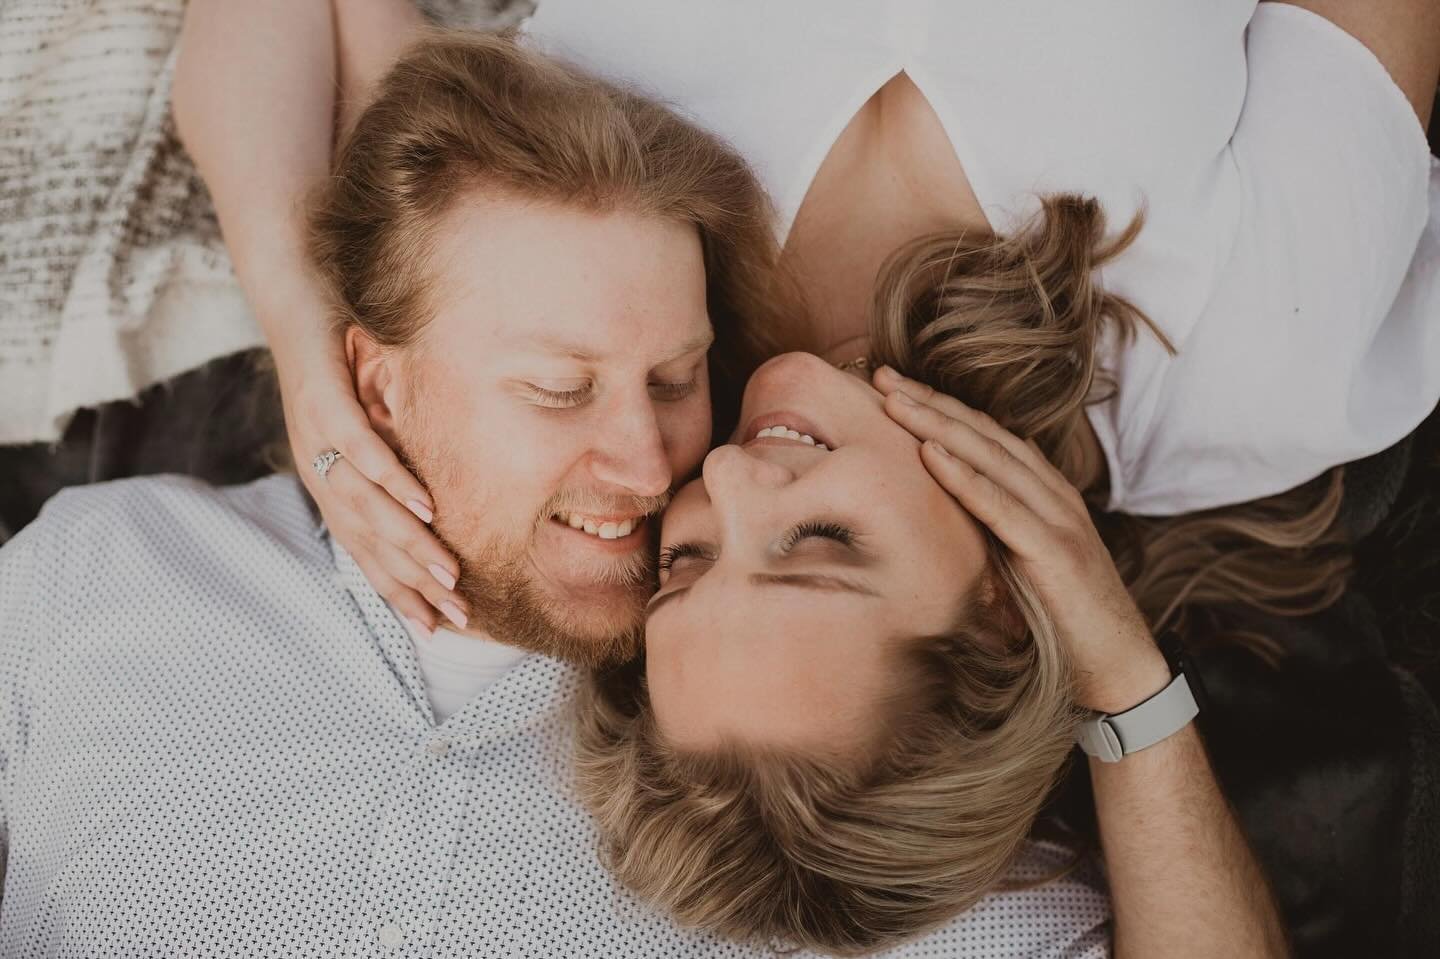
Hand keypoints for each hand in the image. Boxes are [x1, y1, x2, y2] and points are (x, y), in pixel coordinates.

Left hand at [277, 327, 464, 635]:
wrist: (289, 287)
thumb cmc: (335, 348)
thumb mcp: (365, 406)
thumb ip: (390, 447)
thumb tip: (432, 488)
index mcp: (327, 476)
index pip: (365, 549)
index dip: (398, 590)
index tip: (435, 627)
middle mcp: (317, 466)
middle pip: (367, 542)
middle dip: (412, 585)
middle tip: (453, 618)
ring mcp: (316, 435)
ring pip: (366, 507)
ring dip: (409, 545)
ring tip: (447, 574)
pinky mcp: (324, 399)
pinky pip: (363, 451)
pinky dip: (394, 483)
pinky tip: (425, 507)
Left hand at [873, 366, 1168, 712]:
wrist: (1117, 666)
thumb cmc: (1063, 619)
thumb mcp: (1019, 561)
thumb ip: (992, 527)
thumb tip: (945, 509)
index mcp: (1045, 493)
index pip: (987, 436)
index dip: (941, 406)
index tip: (893, 385)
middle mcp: (1054, 495)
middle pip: (984, 435)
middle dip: (931, 402)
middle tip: (881, 375)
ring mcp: (1057, 519)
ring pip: (991, 459)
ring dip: (938, 425)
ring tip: (895, 400)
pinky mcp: (1054, 552)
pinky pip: (1001, 508)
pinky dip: (964, 478)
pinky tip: (929, 455)